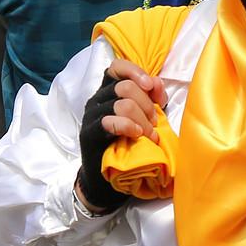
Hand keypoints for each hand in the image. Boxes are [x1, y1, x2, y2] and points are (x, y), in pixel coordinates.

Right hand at [75, 60, 166, 213]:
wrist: (107, 178)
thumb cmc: (127, 144)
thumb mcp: (144, 116)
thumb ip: (151, 97)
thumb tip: (157, 83)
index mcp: (108, 91)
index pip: (117, 68)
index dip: (135, 72)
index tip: (151, 87)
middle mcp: (97, 100)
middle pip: (125, 87)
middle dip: (146, 105)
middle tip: (154, 124)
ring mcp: (91, 117)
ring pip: (121, 104)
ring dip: (142, 119)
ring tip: (150, 135)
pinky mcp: (89, 135)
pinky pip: (109, 122)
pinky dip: (127, 126)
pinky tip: (137, 135)